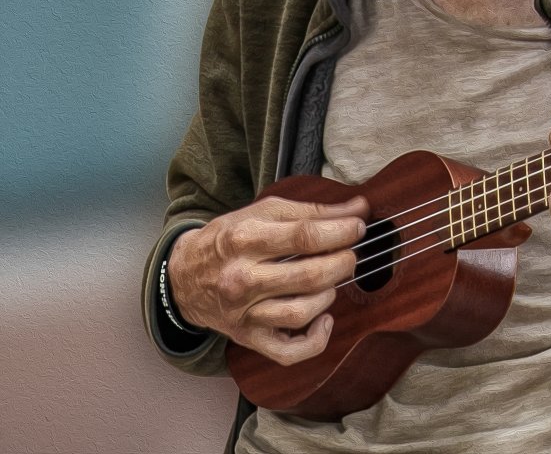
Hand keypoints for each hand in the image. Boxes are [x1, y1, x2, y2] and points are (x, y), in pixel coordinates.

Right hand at [167, 195, 368, 364]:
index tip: (358, 225)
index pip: (305, 236)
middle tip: (351, 251)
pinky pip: (288, 352)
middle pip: (309, 275)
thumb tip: (357, 207)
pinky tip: (326, 319)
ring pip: (302, 312)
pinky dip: (315, 340)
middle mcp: (242, 279)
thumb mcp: (263, 211)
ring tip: (333, 277)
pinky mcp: (248, 338)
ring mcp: (245, 313)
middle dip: (343, 261)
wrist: (184, 276)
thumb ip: (311, 210)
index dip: (341, 231)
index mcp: (245, 239)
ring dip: (330, 293)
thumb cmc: (230, 238)